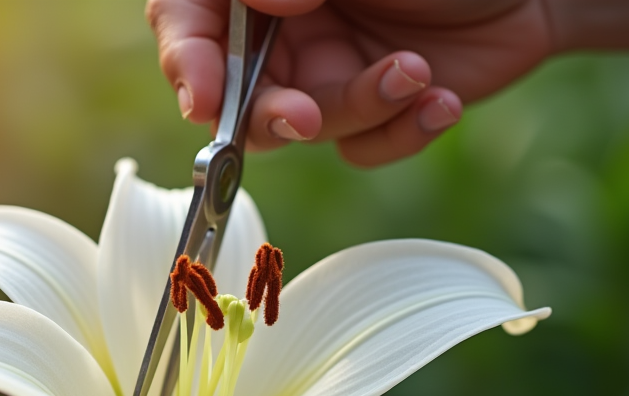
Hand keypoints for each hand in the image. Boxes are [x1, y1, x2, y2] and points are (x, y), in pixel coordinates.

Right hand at [148, 0, 554, 165]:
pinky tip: (442, 100)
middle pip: (234, 89)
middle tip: (305, 116)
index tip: (204, 96)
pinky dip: (399, 134)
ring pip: (302, 126)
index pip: (188, 17)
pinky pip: (360, 148)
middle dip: (269, 113)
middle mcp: (280, 26)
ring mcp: (322, 72)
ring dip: (358, 109)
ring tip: (415, 74)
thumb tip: (267, 0)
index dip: (187, 58)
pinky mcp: (368, 112)